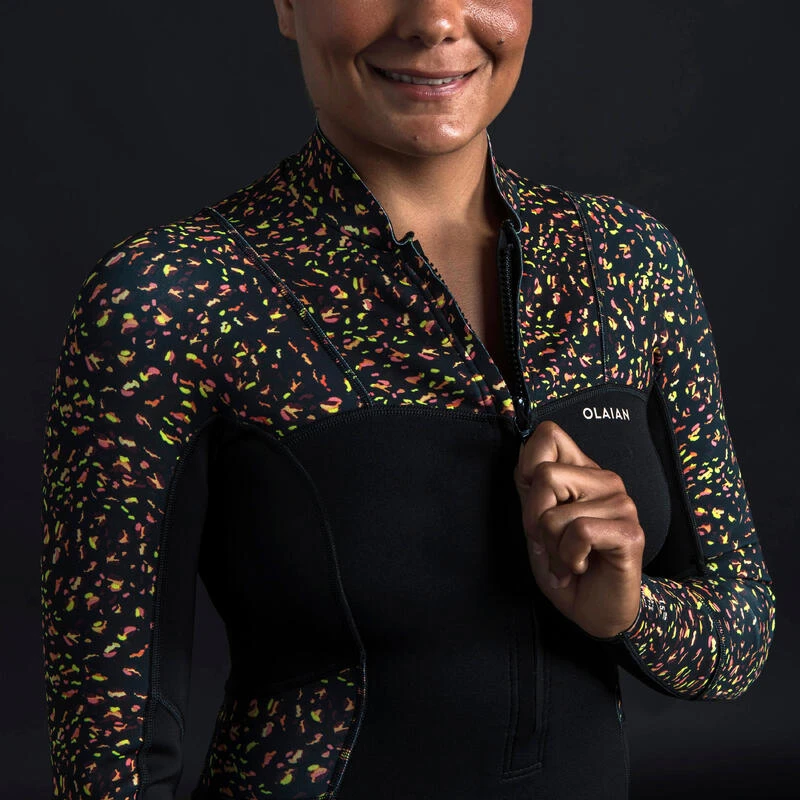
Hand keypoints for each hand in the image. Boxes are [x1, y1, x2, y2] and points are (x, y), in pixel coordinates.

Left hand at [514, 420, 644, 638]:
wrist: (596, 611)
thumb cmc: (566, 564)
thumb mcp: (536, 522)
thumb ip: (530, 487)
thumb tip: (522, 450)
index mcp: (583, 471)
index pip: (549, 434)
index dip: (528, 468)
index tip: (536, 504)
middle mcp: (605, 480)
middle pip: (545, 475)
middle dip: (534, 519)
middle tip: (551, 543)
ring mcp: (622, 504)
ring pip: (556, 512)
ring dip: (552, 546)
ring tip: (568, 558)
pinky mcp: (630, 531)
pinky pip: (579, 533)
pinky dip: (568, 557)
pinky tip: (581, 565)